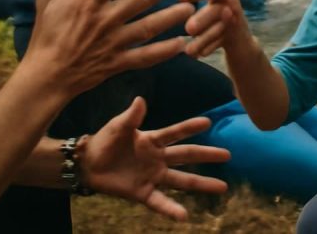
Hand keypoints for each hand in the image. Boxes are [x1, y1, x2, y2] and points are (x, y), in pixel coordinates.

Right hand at [23, 0, 195, 98]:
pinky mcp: (118, 62)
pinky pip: (145, 56)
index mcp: (87, 1)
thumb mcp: (46, 1)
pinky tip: (181, 44)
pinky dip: (163, 51)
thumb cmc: (47, 36)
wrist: (46, 77)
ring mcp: (113, 42)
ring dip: (171, 16)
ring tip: (191, 7)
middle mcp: (104, 19)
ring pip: (148, 26)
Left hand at [81, 97, 228, 220]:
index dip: (190, 127)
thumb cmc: (104, 141)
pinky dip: (171, 209)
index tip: (209, 122)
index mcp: (152, 140)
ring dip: (202, 183)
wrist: (87, 164)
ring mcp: (153, 176)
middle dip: (207, 155)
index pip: (175, 132)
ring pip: (182, 180)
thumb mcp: (117, 127)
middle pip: (187, 156)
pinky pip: (160, 202)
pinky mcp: (143, 193)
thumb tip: (141, 100)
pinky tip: (184, 216)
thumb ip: (131, 116)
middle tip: (228, 154)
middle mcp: (158, 158)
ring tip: (223, 187)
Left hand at [180, 0, 251, 57]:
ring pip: (220, 28)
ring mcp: (236, 22)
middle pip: (217, 9)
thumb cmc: (215, 21)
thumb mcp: (207, 8)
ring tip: (189, 50)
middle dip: (203, 18)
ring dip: (205, 38)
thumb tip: (168, 5)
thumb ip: (192, 2)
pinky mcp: (238, 38)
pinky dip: (211, 47)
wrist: (240, 43)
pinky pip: (225, 42)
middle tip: (188, 29)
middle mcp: (230, 5)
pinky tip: (200, 54)